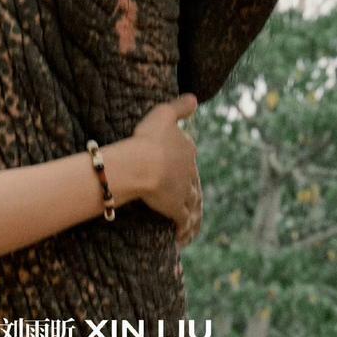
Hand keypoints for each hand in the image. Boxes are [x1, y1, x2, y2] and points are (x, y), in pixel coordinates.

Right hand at [129, 93, 201, 246]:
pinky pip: (183, 222)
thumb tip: (195, 98)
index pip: (189, 158)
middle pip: (193, 183)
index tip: (181, 174)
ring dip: (193, 215)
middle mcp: (189, 171)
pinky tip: (181, 239)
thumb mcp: (163, 114)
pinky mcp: (177, 208)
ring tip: (191, 226)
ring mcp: (184, 191)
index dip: (184, 166)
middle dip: (192, 193)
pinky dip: (184, 230)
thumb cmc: (148, 138)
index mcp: (187, 149)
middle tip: (190, 203)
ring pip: (193, 204)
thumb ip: (180, 107)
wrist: (141, 164)